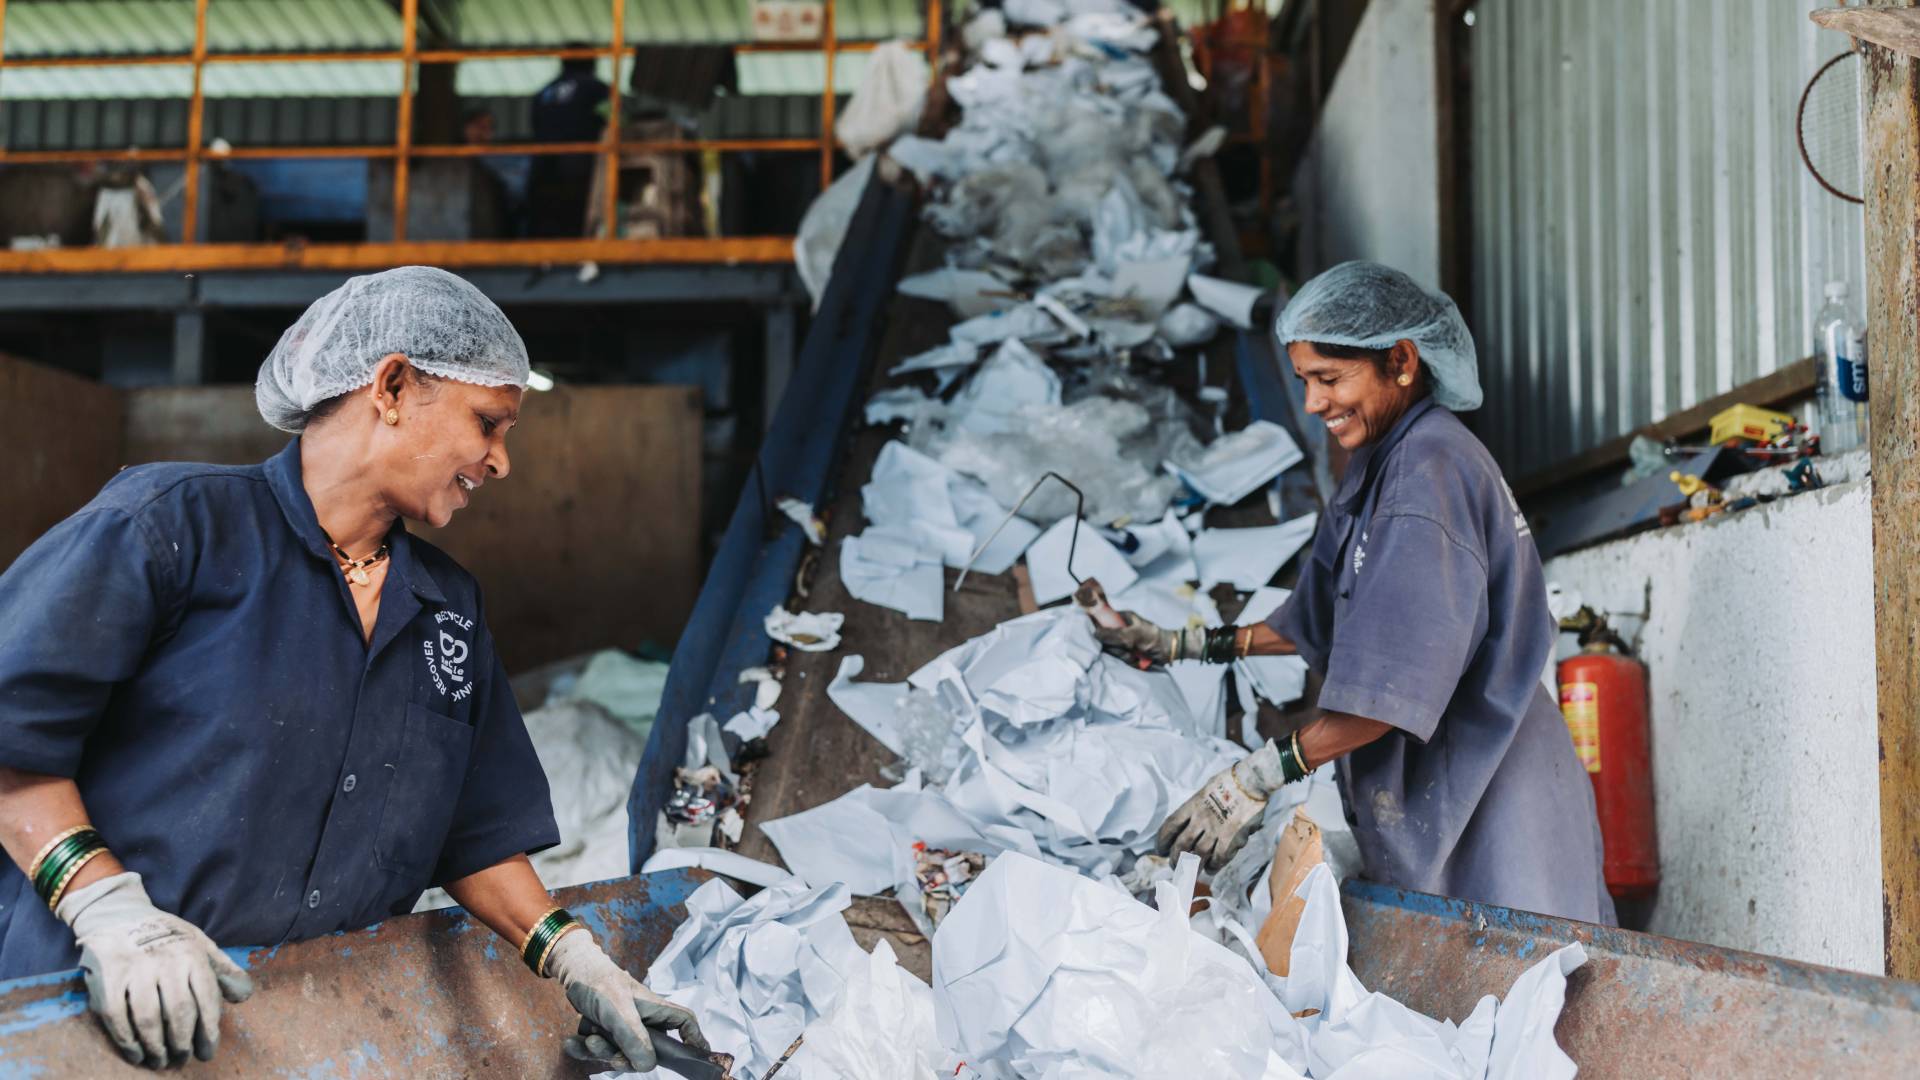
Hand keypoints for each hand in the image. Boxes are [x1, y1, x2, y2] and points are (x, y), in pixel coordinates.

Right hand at [55, 872, 253, 1066]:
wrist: (118, 914)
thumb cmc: (166, 935)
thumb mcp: (200, 943)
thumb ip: (223, 970)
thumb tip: (245, 996)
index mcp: (192, 954)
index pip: (207, 998)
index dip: (209, 1030)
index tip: (207, 1052)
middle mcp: (166, 961)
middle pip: (179, 1012)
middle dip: (183, 1043)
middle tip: (183, 1060)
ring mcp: (135, 970)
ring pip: (149, 1019)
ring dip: (157, 1047)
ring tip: (161, 1061)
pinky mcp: (108, 978)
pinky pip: (118, 1017)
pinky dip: (127, 1040)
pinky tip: (136, 1053)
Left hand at [546, 929, 705, 1072]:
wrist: (571, 971)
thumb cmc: (599, 981)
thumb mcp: (617, 1010)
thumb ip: (633, 1037)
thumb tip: (648, 1065)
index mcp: (655, 1009)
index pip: (684, 1023)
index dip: (694, 1038)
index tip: (695, 1056)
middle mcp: (642, 1021)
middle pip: (648, 1051)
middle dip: (626, 1057)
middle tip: (610, 1054)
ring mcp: (623, 1028)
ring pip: (620, 1054)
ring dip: (601, 1052)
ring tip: (588, 1039)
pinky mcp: (604, 1033)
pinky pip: (598, 1052)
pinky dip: (583, 1050)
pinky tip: (571, 1043)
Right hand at [1091, 610, 1204, 666]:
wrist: (1170, 651)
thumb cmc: (1153, 638)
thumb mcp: (1133, 635)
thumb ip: (1114, 634)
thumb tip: (1095, 633)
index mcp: (1122, 618)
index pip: (1102, 619)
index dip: (1097, 627)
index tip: (1098, 637)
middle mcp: (1120, 628)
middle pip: (1105, 638)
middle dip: (1115, 647)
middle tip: (1127, 649)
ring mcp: (1124, 640)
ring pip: (1112, 649)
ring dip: (1123, 655)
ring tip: (1135, 655)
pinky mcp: (1127, 651)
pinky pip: (1119, 656)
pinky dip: (1127, 660)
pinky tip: (1136, 659)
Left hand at [1157, 739, 1294, 869]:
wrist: (1250, 781)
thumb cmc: (1228, 783)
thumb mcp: (1205, 791)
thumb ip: (1196, 808)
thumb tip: (1190, 822)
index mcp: (1192, 805)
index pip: (1170, 826)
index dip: (1162, 841)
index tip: (1160, 850)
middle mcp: (1201, 819)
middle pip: (1181, 845)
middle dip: (1175, 858)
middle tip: (1174, 865)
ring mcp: (1216, 830)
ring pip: (1198, 855)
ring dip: (1193, 866)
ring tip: (1191, 872)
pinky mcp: (1231, 838)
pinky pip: (1219, 858)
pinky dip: (1214, 866)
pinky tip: (1211, 868)